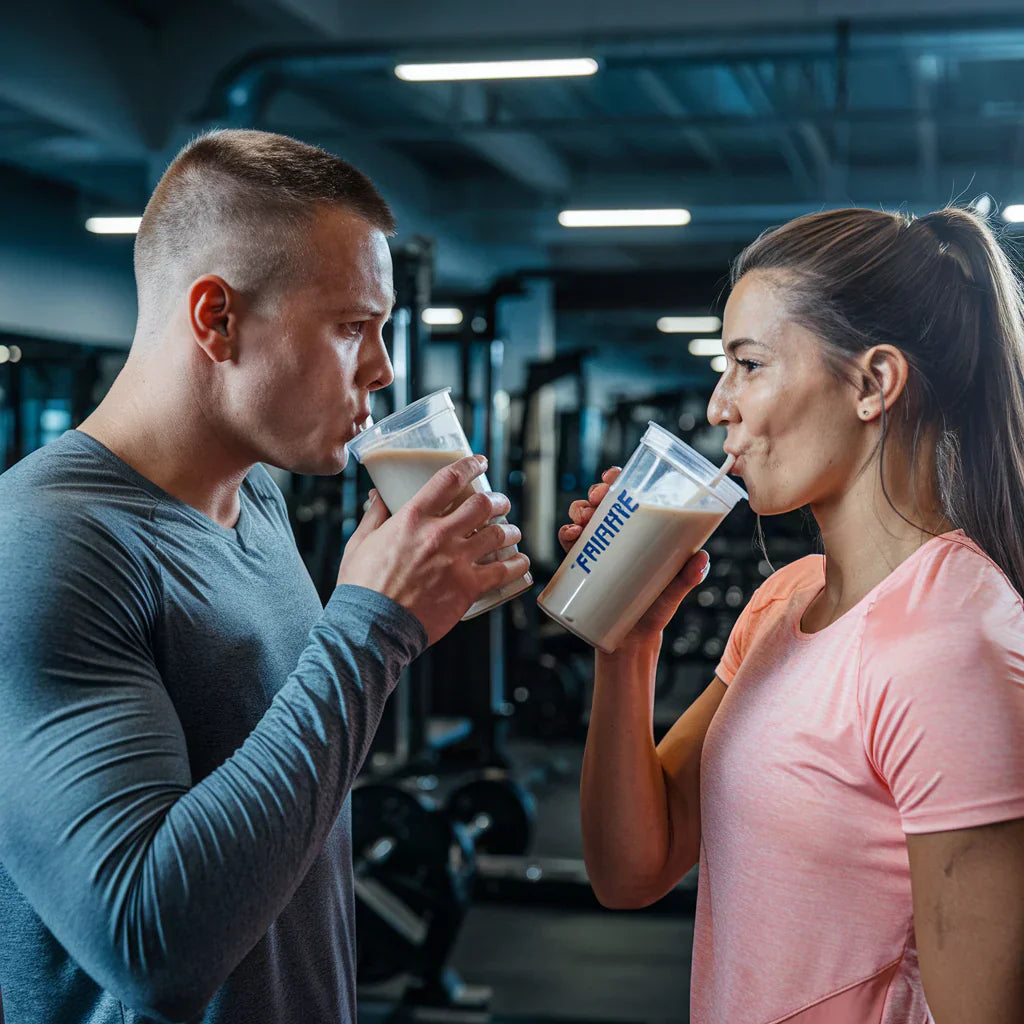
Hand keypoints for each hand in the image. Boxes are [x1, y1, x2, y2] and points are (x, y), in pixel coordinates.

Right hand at [337, 455, 530, 645]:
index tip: (480, 462)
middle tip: (500, 503)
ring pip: (498, 534)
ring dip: (510, 530)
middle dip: (497, 500)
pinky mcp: (468, 587)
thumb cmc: (362, 586)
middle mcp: (439, 534)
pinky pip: (504, 571)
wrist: (371, 626)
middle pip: (482, 504)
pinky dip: (518, 565)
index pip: (449, 479)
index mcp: (413, 518)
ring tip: (511, 532)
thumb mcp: (361, 542)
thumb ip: (375, 515)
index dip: (470, 465)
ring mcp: (456, 561)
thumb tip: (378, 495)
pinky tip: (521, 562)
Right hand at [557, 467, 708, 644]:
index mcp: (640, 532)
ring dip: (579, 509)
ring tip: (585, 517)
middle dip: (596, 492)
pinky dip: (566, 533)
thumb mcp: (673, 592)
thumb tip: (701, 558)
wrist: (630, 641)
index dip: (617, 480)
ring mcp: (598, 549)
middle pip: (602, 502)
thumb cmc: (655, 611)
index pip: (627, 497)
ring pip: (583, 517)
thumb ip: (686, 577)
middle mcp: (617, 536)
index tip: (613, 477)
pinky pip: (569, 543)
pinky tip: (571, 534)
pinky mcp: (581, 566)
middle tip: (599, 497)